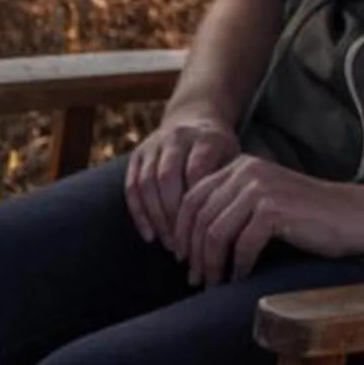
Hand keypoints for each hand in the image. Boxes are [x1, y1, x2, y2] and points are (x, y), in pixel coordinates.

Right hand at [125, 109, 237, 248]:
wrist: (193, 120)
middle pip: (167, 178)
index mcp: (205, 138)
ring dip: (156, 218)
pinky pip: (131, 187)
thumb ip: (228, 186)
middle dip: (173, 215)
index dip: (196, 204)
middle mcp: (176, 137)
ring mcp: (152, 145)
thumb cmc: (219, 152)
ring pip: (146, 183)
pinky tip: (150, 235)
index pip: (195, 172)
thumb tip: (228, 227)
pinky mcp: (137, 155)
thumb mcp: (232, 160)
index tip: (204, 233)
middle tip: (184, 245)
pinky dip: (139, 213)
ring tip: (169, 244)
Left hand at [174, 154, 363, 284]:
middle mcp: (245, 172)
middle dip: (192, 252)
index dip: (180, 231)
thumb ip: (229, 206)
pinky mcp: (273, 210)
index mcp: (238, 166)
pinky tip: (238, 280)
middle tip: (192, 277)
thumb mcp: (260, 200)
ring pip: (215, 233)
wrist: (351, 215)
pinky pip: (242, 244)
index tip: (181, 257)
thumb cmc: (304, 215)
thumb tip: (187, 238)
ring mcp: (260, 189)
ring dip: (210, 264)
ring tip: (211, 283)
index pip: (192, 197)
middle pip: (199, 217)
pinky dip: (237, 266)